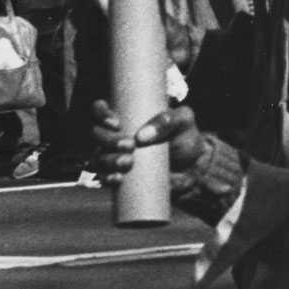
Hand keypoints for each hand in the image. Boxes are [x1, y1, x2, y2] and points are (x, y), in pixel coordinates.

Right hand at [90, 97, 204, 182]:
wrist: (192, 166)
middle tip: (130, 146)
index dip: (101, 114)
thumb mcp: (183, 121)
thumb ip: (168, 120)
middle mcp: (116, 134)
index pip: (101, 109)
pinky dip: (107, 178)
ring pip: (97, 156)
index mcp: (127, 114)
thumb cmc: (185, 135)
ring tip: (128, 163)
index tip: (116, 123)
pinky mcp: (120, 174)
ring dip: (108, 161)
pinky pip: (104, 177)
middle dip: (108, 140)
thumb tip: (142, 136)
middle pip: (97, 134)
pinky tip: (118, 179)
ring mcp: (115, 155)